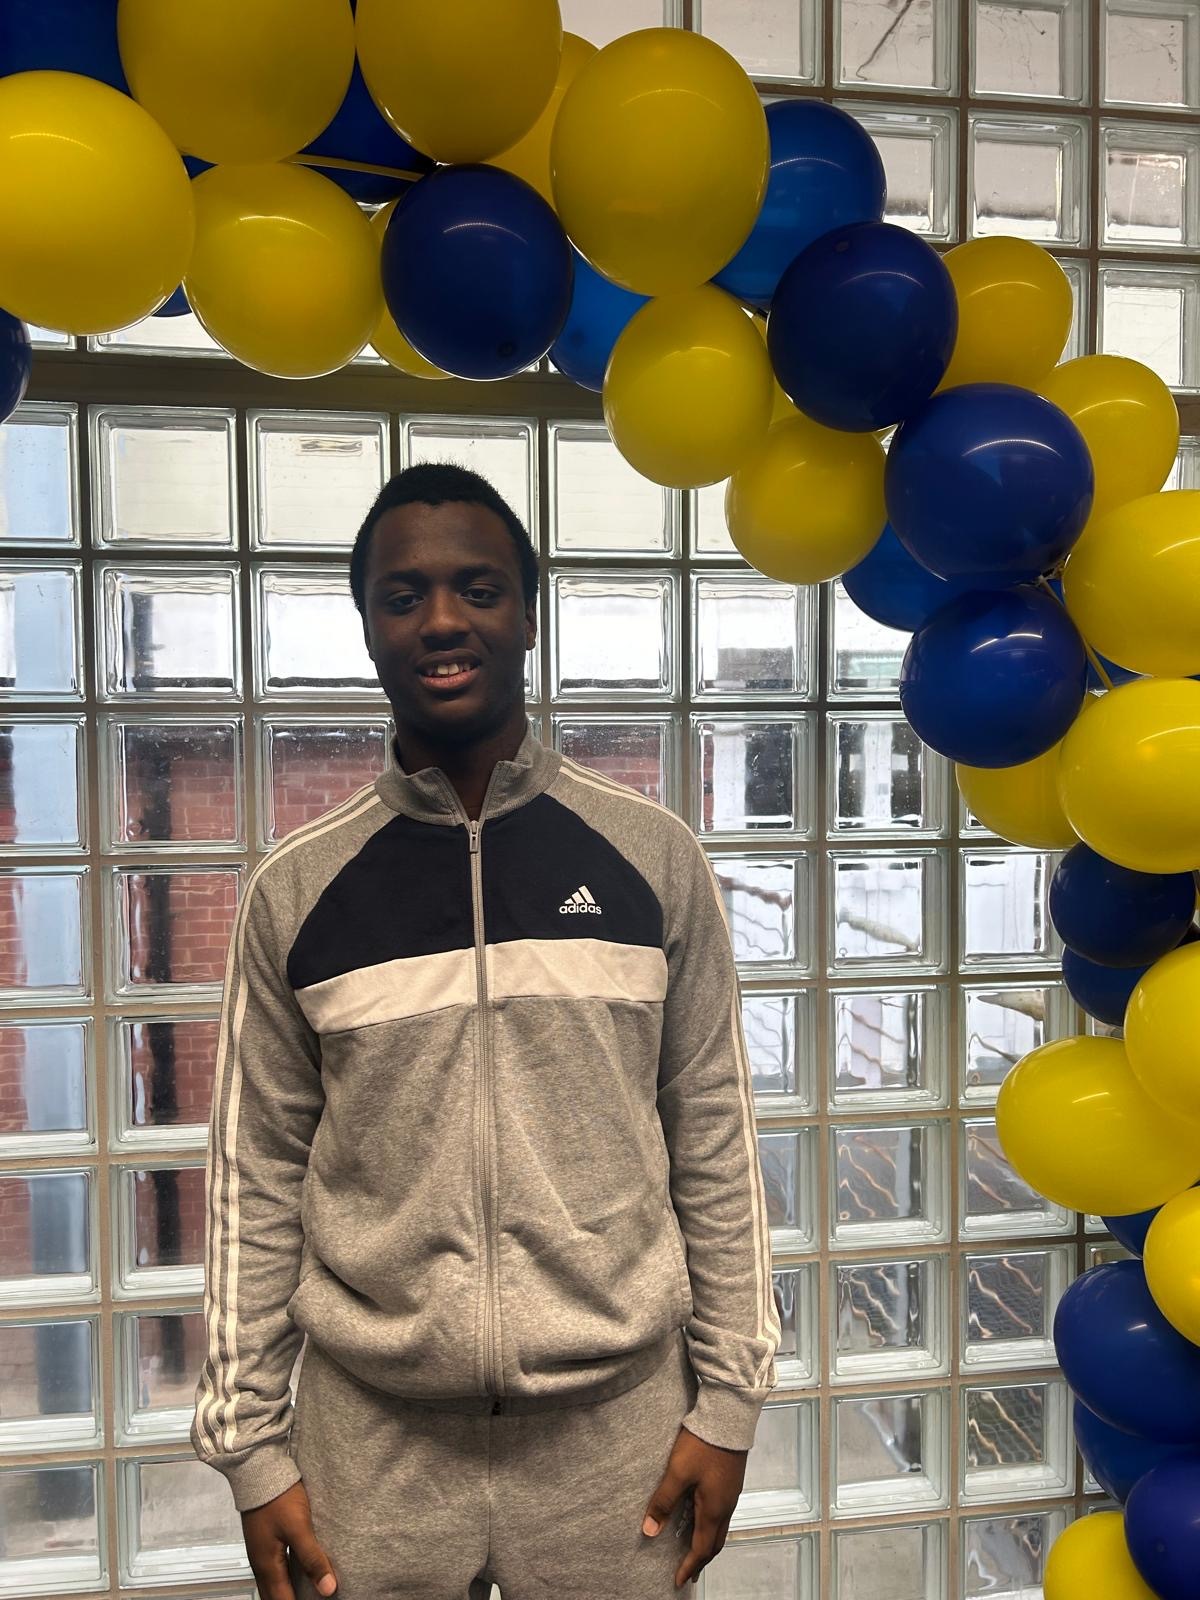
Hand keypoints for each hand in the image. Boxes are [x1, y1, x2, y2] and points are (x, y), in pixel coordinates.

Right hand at [242, 1481, 337, 1599]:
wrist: (259, 1471)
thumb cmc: (278, 1497)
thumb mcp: (299, 1528)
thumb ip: (312, 1558)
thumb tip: (328, 1589)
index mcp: (268, 1567)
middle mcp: (261, 1565)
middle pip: (274, 1597)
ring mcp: (260, 1553)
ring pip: (272, 1585)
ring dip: (286, 1594)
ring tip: (304, 1595)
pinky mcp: (264, 1541)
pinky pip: (274, 1570)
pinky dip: (285, 1579)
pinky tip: (297, 1574)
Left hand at [641, 1425, 747, 1588]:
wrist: (728, 1417)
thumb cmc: (702, 1445)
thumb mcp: (677, 1473)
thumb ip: (663, 1501)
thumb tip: (649, 1531)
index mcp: (713, 1510)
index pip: (701, 1549)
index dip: (688, 1566)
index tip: (678, 1581)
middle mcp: (726, 1506)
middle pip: (715, 1543)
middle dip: (701, 1560)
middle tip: (689, 1573)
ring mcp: (731, 1494)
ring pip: (721, 1529)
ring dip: (708, 1544)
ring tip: (695, 1551)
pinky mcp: (732, 1482)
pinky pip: (723, 1515)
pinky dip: (712, 1527)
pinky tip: (703, 1518)